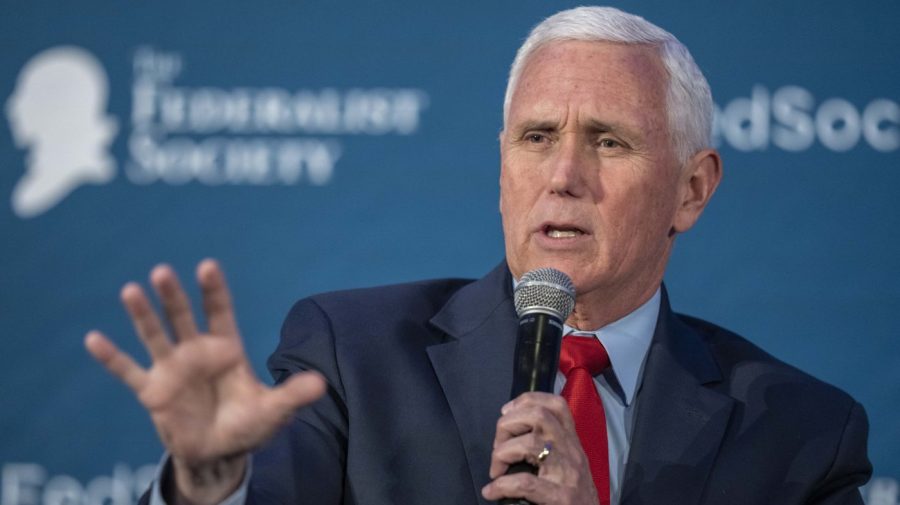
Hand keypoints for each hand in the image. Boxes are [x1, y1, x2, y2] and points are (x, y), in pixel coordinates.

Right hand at [85, 259, 325, 504]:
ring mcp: (172, 369)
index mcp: (227, 349)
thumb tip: (322, 384)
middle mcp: (196, 352)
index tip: (207, 266)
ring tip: (130, 290)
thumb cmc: (248, 424)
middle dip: (173, 296)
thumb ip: (292, 394)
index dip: (214, 290)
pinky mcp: (153, 392)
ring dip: (142, 315)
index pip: (220, 312)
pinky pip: (129, 372)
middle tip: (163, 272)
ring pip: (155, 335)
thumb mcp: (273, 410)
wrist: (219, 452)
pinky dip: (112, 358)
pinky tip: (93, 339)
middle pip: (183, 317)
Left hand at [482, 392, 597, 504]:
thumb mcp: (568, 464)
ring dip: (502, 453)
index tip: (507, 411)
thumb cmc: (576, 496)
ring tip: (496, 470)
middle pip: (539, 416)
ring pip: (530, 443)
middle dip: (508, 424)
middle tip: (498, 445)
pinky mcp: (560, 497)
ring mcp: (567, 474)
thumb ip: (549, 447)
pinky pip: (524, 482)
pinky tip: (492, 492)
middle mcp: (572, 452)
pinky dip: (501, 486)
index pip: (557, 404)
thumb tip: (512, 435)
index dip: (527, 400)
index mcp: (572, 442)